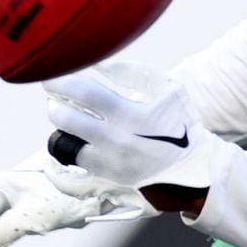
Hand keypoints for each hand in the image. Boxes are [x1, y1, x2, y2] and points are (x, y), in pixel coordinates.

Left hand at [43, 60, 233, 191]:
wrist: (195, 168)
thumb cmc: (181, 124)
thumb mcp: (167, 89)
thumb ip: (132, 72)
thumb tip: (99, 64)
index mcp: (130, 115)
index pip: (84, 92)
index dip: (62, 81)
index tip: (52, 77)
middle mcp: (115, 141)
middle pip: (66, 118)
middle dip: (56, 104)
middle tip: (56, 98)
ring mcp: (109, 165)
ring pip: (64, 146)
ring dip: (60, 130)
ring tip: (67, 122)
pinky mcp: (107, 182)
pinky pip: (70, 182)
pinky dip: (59, 171)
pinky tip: (57, 160)